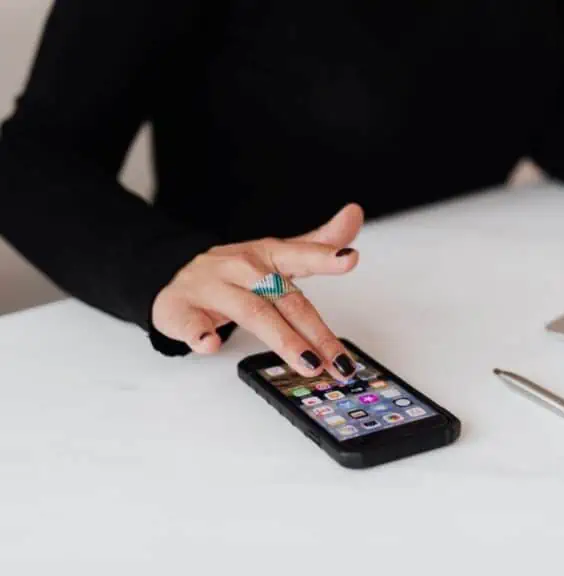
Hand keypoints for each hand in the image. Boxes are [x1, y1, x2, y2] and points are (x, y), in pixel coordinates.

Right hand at [152, 204, 363, 378]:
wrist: (174, 274)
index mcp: (267, 255)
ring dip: (282, 340)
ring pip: (251, 313)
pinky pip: (191, 323)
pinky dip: (200, 334)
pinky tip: (211, 344)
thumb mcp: (278, 253)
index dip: (326, 257)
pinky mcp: (182, 310)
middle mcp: (242, 269)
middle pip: (285, 299)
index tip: (349, 258)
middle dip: (315, 332)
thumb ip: (318, 243)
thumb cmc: (236, 271)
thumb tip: (354, 215)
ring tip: (308, 363)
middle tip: (340, 360)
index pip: (301, 255)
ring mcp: (212, 288)